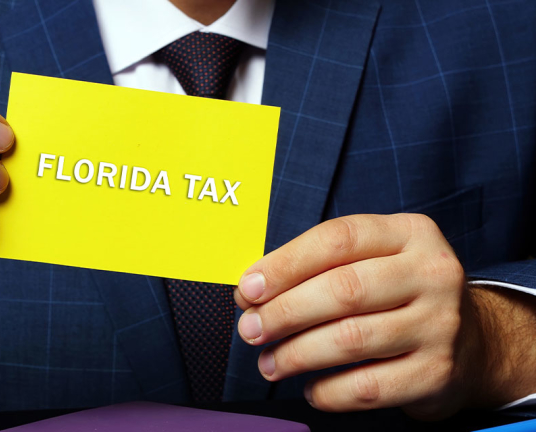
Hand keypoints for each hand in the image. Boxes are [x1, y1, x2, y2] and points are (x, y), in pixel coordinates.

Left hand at [234, 214, 535, 419]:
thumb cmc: (397, 294)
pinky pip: (368, 387)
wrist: (471, 341)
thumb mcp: (371, 260)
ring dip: (297, 355)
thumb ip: (316, 268)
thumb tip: (251, 293)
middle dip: (284, 313)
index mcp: (409, 233)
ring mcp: (440, 324)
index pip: (337, 239)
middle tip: (251, 329)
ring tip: (270, 363)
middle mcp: (432, 273)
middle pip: (342, 290)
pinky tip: (311, 388)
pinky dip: (328, 391)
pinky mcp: (437, 372)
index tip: (247, 289)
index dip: (284, 265)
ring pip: (350, 340)